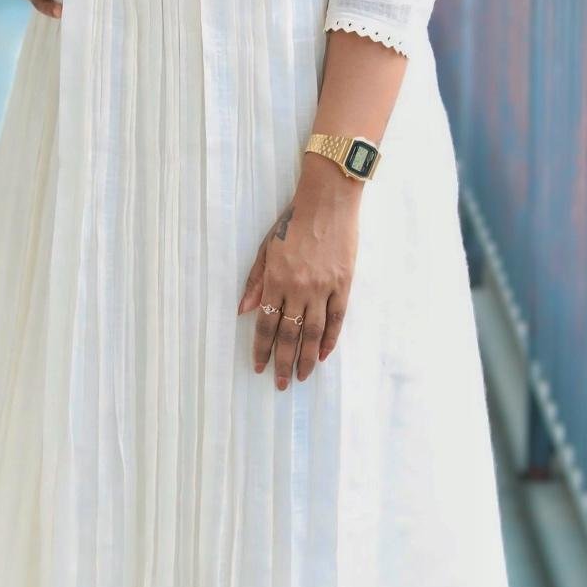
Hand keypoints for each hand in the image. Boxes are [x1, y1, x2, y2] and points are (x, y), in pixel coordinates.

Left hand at [236, 175, 359, 386]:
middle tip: (280, 383)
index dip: (262, 348)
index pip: (267, 323)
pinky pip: (336, 319)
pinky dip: (329, 339)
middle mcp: (298, 288)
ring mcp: (323, 288)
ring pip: (313, 332)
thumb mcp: (267, 248)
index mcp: (276, 279)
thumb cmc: (293, 222)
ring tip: (301, 376)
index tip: (259, 366)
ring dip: (305, 358)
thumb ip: (256, 281)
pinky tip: (322, 355)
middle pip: (289, 334)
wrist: (328, 202)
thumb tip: (243, 311)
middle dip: (283, 361)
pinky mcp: (343, 284)